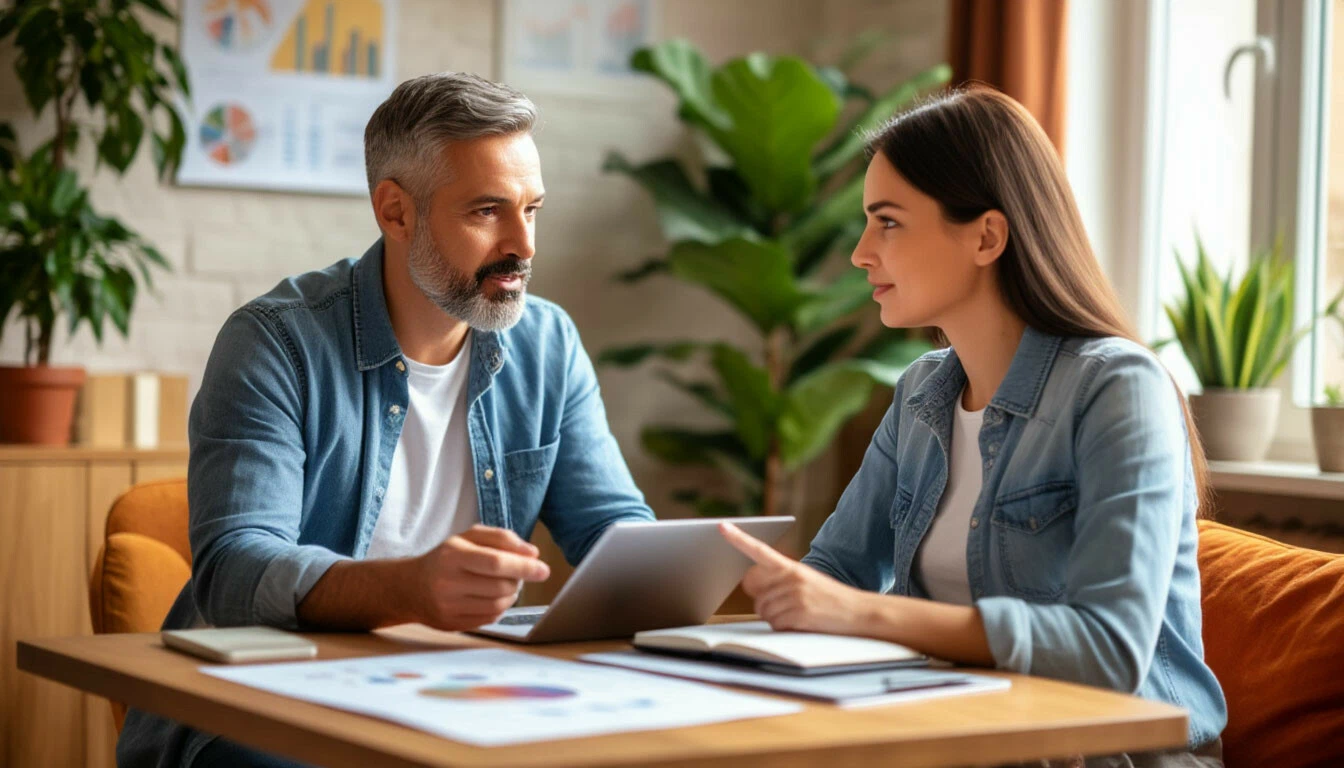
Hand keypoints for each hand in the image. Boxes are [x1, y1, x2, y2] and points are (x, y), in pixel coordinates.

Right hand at [410, 525, 549, 630]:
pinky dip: (500, 607)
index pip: (496, 563)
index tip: (544, 570)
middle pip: (501, 586)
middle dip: (518, 580)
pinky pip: (490, 618)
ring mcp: (449, 606)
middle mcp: (448, 582)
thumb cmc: (446, 557)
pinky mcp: (452, 624)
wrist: (410, 587)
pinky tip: (492, 598)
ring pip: (499, 604)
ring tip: (505, 585)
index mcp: (453, 555)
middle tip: (517, 574)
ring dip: (511, 595)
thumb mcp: (469, 537)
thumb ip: (502, 538)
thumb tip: (532, 553)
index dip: (524, 567)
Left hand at [719, 522, 873, 634]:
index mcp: (791, 566)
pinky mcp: (799, 613)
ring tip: (797, 614)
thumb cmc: (830, 598)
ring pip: (763, 609)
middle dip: (762, 601)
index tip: (722, 526)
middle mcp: (791, 578)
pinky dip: (783, 627)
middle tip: (783, 604)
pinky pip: (774, 624)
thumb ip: (781, 579)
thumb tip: (752, 585)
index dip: (738, 538)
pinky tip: (800, 623)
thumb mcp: (807, 580)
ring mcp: (794, 595)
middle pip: (754, 591)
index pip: (760, 550)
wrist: (858, 612)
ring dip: (775, 617)